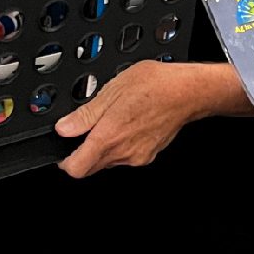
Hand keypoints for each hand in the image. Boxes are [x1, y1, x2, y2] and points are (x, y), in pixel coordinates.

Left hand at [54, 60, 196, 178]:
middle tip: (91, 127)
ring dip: (106, 146)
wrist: (188, 91)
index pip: (75, 168)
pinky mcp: (150, 154)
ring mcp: (137, 156)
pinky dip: (124, 144)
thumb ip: (85, 114)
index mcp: (108, 137)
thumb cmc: (155, 85)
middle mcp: (122, 153)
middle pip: (91, 166)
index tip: (65, 146)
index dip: (65, 160)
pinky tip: (132, 123)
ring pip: (110, 160)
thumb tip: (64, 128)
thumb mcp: (113, 90)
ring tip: (116, 118)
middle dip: (85, 151)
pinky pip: (128, 156)